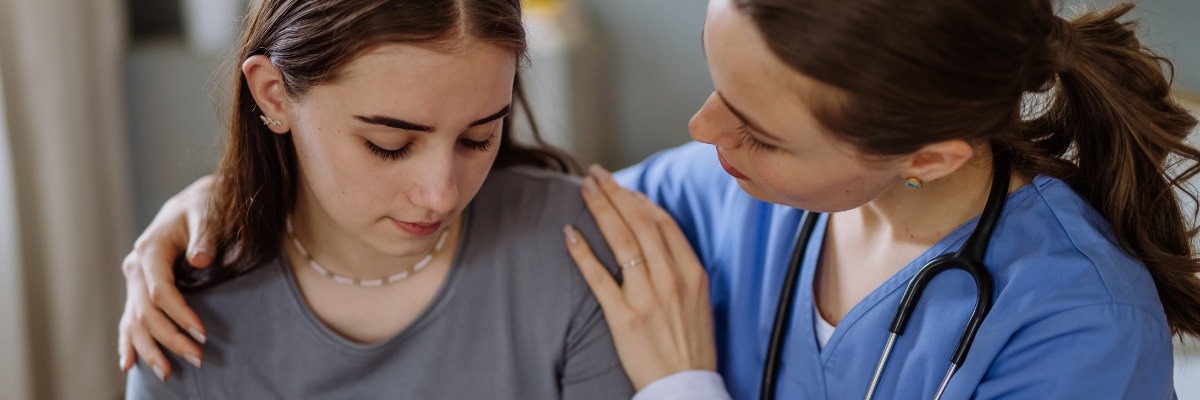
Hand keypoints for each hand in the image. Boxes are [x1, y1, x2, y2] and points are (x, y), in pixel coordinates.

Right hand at [118, 175, 216, 379]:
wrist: (194, 202)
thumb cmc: (204, 207)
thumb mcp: (207, 214)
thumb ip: (205, 237)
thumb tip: (201, 260)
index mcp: (151, 249)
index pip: (160, 290)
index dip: (180, 313)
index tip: (202, 333)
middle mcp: (137, 266)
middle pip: (147, 311)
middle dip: (170, 338)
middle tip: (197, 359)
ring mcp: (135, 279)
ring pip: (135, 320)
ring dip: (150, 348)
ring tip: (167, 373)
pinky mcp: (139, 288)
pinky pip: (129, 319)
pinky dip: (128, 342)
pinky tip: (129, 364)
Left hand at [563, 165, 716, 390]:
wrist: (686, 388)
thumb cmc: (691, 347)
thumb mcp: (699, 301)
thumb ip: (680, 268)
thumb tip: (656, 240)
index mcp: (692, 273)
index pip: (662, 223)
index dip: (639, 199)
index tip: (622, 187)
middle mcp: (671, 280)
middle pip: (638, 223)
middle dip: (615, 192)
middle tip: (595, 173)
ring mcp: (647, 298)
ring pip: (620, 240)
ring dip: (599, 208)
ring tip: (584, 188)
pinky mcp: (624, 318)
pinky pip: (598, 277)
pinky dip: (583, 251)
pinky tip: (570, 232)